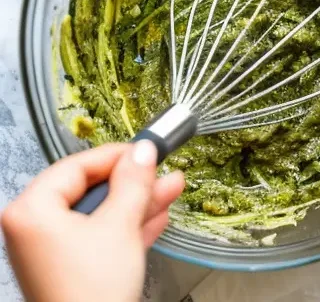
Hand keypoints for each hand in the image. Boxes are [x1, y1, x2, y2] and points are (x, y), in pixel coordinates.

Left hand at [2, 142, 184, 301]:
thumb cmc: (90, 291)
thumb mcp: (120, 226)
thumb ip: (133, 183)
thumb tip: (143, 152)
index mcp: (31, 211)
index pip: (76, 166)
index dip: (117, 156)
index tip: (147, 150)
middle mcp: (34, 228)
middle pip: (89, 190)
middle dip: (133, 183)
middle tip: (161, 169)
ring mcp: (51, 251)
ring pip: (99, 215)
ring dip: (136, 204)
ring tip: (170, 189)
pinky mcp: (69, 268)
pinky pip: (99, 237)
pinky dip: (126, 228)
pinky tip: (156, 217)